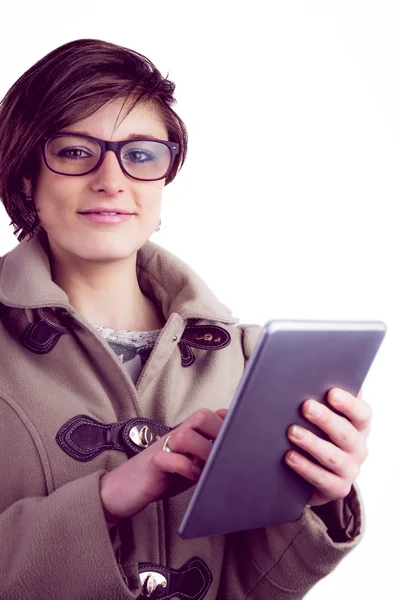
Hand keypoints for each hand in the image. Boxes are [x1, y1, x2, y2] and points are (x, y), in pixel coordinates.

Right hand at [99, 408, 226, 527]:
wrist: (120, 490)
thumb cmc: (160, 477)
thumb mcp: (189, 464)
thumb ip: (207, 455)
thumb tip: (235, 454)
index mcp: (188, 434)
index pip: (212, 415)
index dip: (229, 422)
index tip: (243, 435)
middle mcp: (177, 436)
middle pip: (201, 416)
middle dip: (219, 432)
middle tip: (226, 454)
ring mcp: (163, 448)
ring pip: (186, 434)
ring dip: (203, 451)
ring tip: (207, 469)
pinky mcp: (152, 465)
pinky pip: (169, 459)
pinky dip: (185, 468)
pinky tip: (191, 477)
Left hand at [284, 388, 370, 506]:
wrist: (315, 472)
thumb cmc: (318, 432)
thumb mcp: (324, 416)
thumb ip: (323, 398)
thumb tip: (310, 374)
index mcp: (359, 426)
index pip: (362, 413)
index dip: (348, 403)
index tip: (331, 392)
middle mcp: (358, 448)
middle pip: (346, 433)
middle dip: (326, 419)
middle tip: (306, 406)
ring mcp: (349, 470)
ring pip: (333, 456)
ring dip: (312, 443)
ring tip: (292, 431)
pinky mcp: (337, 488)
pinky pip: (322, 479)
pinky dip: (305, 467)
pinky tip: (289, 456)